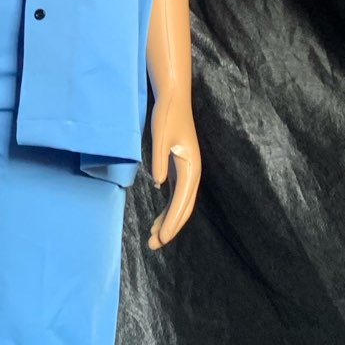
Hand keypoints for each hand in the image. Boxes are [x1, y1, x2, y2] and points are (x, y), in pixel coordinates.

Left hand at [147, 89, 202, 250]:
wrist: (174, 99)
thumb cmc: (167, 116)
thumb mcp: (161, 137)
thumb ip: (159, 160)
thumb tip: (158, 184)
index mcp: (191, 168)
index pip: (181, 202)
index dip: (171, 222)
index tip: (161, 239)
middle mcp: (192, 173)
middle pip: (183, 208)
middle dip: (169, 228)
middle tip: (153, 245)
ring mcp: (186, 171)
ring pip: (179, 204)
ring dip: (168, 221)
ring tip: (152, 237)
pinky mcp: (180, 168)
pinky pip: (175, 195)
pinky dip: (168, 208)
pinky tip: (157, 218)